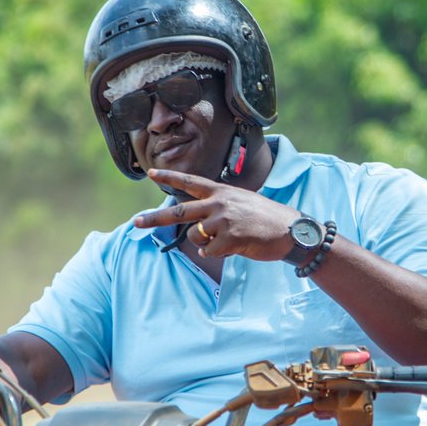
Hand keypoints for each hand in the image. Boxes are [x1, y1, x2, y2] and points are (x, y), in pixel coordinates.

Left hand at [134, 169, 298, 260]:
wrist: (291, 230)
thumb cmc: (266, 219)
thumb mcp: (241, 202)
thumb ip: (218, 206)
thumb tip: (197, 223)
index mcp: (221, 191)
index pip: (190, 181)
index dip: (170, 177)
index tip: (151, 172)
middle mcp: (219, 202)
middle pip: (179, 211)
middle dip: (155, 218)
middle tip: (136, 223)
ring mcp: (224, 220)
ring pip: (195, 236)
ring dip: (203, 243)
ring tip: (225, 240)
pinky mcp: (230, 238)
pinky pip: (209, 251)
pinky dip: (215, 253)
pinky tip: (233, 247)